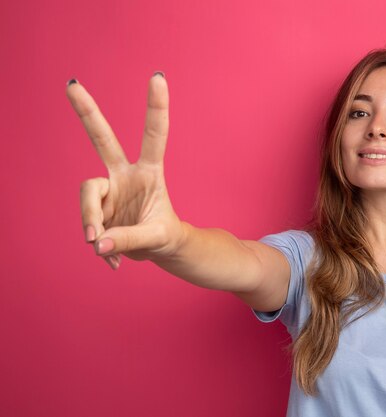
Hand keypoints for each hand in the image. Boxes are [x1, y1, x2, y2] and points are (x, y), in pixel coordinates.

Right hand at [67, 73, 184, 269]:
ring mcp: (108, 190)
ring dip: (92, 222)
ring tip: (102, 245)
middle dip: (87, 112)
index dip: (155, 108)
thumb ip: (130, 239)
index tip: (158, 77)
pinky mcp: (96, 208)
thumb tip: (97, 242)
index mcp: (150, 172)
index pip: (153, 136)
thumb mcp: (158, 238)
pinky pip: (87, 223)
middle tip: (72, 84)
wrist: (158, 249)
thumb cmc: (166, 235)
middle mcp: (124, 175)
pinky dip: (98, 245)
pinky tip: (111, 258)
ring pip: (87, 196)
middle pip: (102, 139)